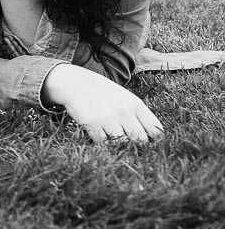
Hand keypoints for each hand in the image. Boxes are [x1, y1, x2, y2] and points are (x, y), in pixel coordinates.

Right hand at [42, 63, 164, 142]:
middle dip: (136, 145)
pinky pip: (103, 143)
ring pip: (122, 144)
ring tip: (114, 142)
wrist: (73, 82)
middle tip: (129, 146)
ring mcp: (108, 118)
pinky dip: (103, 144)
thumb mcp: (124, 98)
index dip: (153, 140)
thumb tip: (149, 138)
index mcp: (135, 104)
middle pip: (141, 140)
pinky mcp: (92, 124)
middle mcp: (124, 112)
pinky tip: (100, 138)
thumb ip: (137, 115)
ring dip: (119, 146)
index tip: (147, 142)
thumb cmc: (101, 92)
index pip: (155, 130)